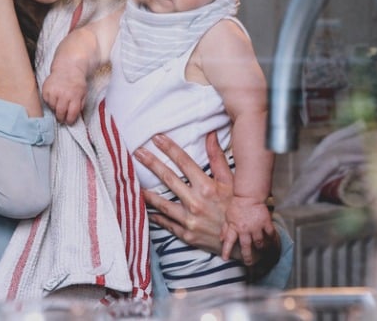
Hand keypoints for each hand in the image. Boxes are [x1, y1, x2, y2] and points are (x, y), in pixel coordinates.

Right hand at [40, 70, 86, 123]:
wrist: (68, 68)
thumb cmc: (77, 83)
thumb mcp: (83, 94)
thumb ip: (80, 105)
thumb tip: (75, 117)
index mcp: (75, 96)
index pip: (71, 114)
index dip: (70, 120)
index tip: (68, 122)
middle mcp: (64, 94)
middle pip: (60, 112)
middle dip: (61, 118)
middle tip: (61, 118)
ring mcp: (54, 91)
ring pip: (52, 107)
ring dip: (55, 108)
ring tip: (59, 104)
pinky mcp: (46, 89)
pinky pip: (46, 101)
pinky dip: (49, 101)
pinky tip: (54, 97)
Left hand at [135, 132, 280, 274]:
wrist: (242, 242)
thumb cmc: (237, 209)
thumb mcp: (231, 183)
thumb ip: (218, 159)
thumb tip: (211, 135)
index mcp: (207, 187)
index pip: (184, 162)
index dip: (169, 148)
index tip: (157, 138)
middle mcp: (196, 203)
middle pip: (168, 178)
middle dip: (151, 163)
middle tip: (137, 152)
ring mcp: (189, 220)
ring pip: (162, 203)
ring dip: (147, 192)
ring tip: (134, 184)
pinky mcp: (186, 235)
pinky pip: (166, 223)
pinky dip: (156, 216)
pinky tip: (147, 210)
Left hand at [221, 197, 275, 264]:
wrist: (248, 195)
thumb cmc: (237, 205)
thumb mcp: (228, 216)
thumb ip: (225, 229)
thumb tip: (221, 240)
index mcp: (234, 227)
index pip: (229, 241)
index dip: (226, 250)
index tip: (225, 259)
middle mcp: (245, 229)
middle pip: (246, 246)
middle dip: (247, 256)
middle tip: (248, 263)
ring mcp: (256, 226)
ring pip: (259, 242)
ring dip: (260, 247)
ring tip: (261, 251)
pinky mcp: (265, 222)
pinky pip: (270, 233)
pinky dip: (271, 238)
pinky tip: (271, 241)